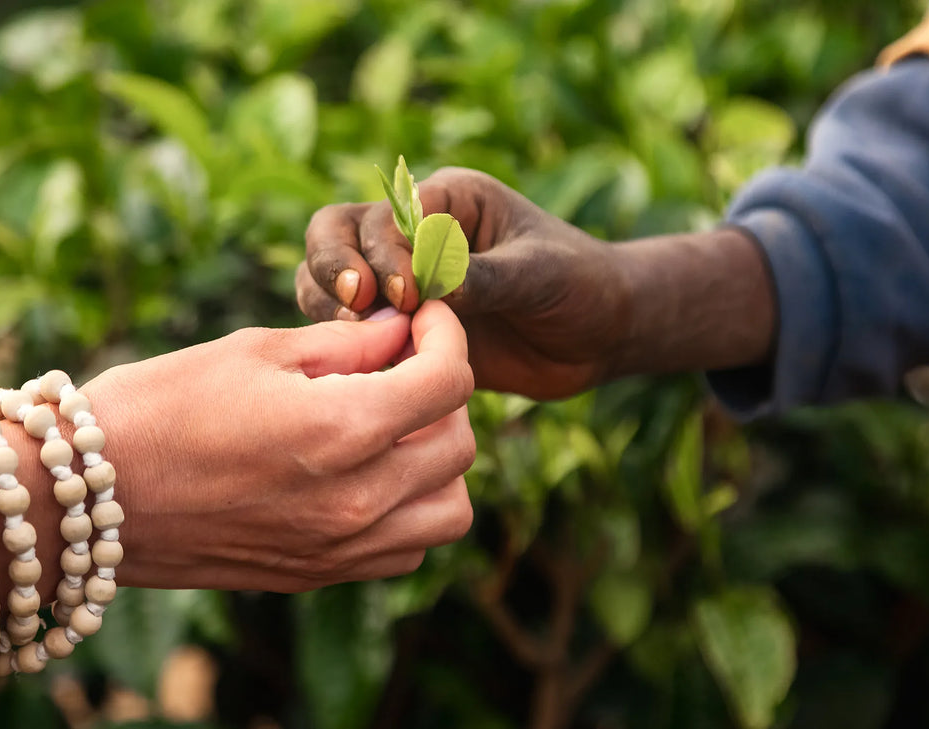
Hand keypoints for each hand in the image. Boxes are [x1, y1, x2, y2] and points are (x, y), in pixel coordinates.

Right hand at [84, 301, 475, 592]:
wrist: (85, 499)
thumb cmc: (159, 406)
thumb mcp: (256, 350)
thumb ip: (346, 344)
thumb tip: (401, 331)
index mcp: (342, 431)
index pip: (450, 381)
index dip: (447, 334)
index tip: (422, 316)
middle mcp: (355, 500)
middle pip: (460, 445)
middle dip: (445, 392)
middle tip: (401, 363)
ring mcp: (339, 548)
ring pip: (449, 510)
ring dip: (439, 462)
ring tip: (392, 426)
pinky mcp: (318, 576)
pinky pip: (407, 549)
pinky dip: (411, 511)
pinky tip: (368, 476)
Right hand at [296, 167, 629, 399]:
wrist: (599, 337)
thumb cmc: (581, 287)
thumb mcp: (541, 274)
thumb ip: (487, 276)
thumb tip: (433, 283)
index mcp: (446, 201)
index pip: (385, 213)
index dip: (383, 252)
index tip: (407, 295)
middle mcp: (411, 235)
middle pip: (334, 233)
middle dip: (334, 267)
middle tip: (358, 306)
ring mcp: (399, 282)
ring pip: (328, 281)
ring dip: (331, 308)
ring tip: (359, 343)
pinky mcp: (398, 329)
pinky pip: (348, 332)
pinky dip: (345, 347)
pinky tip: (366, 372)